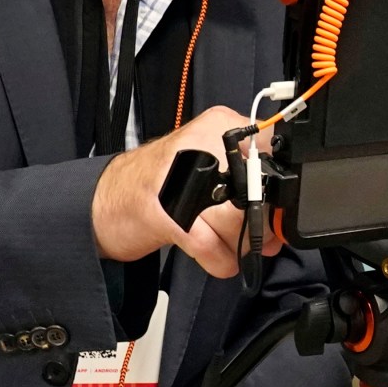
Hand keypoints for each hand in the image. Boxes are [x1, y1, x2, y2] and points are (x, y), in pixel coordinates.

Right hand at [92, 108, 282, 278]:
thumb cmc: (162, 180)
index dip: (278, 190)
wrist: (103, 197)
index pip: (271, 155)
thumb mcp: (210, 157)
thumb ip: (249, 171)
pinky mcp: (164, 214)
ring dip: (241, 246)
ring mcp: (179, 179)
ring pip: (236, 221)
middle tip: (263, 238)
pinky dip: (221, 260)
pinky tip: (218, 258)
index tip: (276, 208)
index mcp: (218, 126)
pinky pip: (211, 246)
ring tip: (234, 248)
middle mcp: (200, 146)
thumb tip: (283, 206)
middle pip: (256, 193)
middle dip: (264, 224)